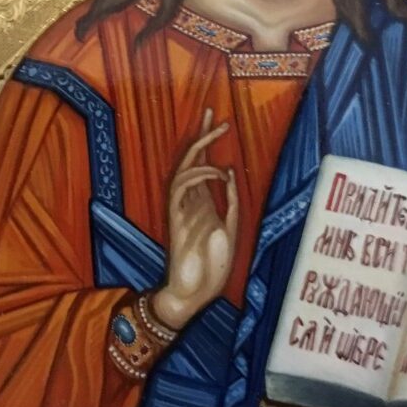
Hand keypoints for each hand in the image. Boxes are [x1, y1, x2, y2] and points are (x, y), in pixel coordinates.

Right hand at [152, 108, 238, 330]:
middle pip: (190, 161)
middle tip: (213, 113)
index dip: (208, 144)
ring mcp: (182, 209)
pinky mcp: (175, 218)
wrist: (196, 293)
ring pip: (183, 169)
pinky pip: (180, 188)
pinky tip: (216, 171)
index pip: (204, 166)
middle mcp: (191, 202)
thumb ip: (230, 201)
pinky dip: (198, 175)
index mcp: (204, 204)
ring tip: (217, 134)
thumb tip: (228, 170)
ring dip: (200, 149)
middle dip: (201, 136)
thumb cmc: (213, 267)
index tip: (219, 122)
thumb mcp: (231, 228)